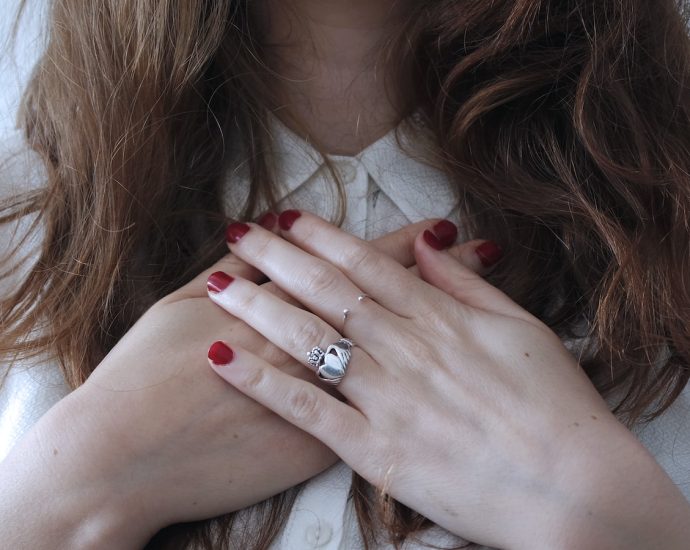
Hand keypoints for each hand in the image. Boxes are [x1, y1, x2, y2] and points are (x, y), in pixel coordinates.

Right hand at [0, 216, 491, 548]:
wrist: (122, 458)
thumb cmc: (141, 376)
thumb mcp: (177, 306)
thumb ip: (228, 272)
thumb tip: (256, 238)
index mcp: (281, 302)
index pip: (357, 264)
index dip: (404, 242)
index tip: (443, 226)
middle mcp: (312, 345)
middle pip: (388, 300)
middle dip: (437, 272)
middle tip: (478, 248)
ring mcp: (321, 398)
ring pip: (394, 352)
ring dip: (439, 323)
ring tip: (474, 310)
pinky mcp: (319, 446)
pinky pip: (376, 412)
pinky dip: (414, 387)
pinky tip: (442, 377)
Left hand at [207, 211, 689, 549]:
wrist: (574, 489)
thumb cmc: (556, 407)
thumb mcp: (523, 329)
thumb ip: (469, 285)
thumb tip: (433, 242)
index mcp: (441, 319)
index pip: (368, 265)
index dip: (322, 237)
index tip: (287, 217)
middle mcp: (406, 349)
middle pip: (328, 291)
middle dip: (278, 258)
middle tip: (238, 233)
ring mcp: (387, 398)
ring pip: (309, 340)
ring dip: (258, 307)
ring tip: (217, 283)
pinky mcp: (374, 450)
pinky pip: (307, 410)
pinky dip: (261, 383)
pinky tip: (222, 359)